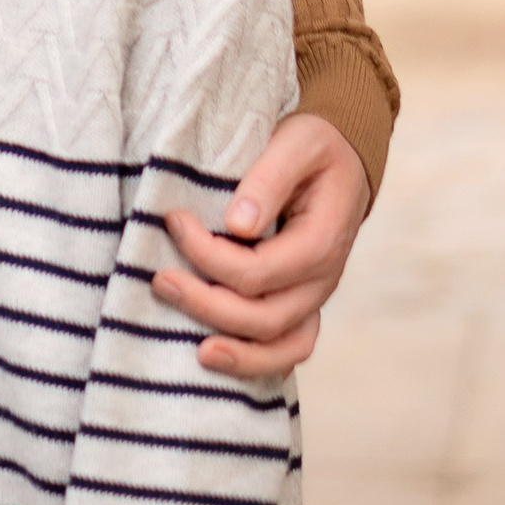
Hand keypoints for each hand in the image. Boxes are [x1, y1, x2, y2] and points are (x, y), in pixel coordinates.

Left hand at [153, 112, 370, 380]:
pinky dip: (257, 361)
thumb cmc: (316, 148)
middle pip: (264, 317)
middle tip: (159, 279)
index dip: (207, 255)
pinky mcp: (302, 304)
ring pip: (280, 346)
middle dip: (206, 304)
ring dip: (237, 352)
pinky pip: (287, 348)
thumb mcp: (297, 143)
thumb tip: (237, 224)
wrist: (345, 159)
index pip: (258, 271)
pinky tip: (219, 358)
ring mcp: (314, 298)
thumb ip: (269, 179)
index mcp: (321, 242)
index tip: (173, 221)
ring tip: (195, 351)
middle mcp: (322, 280)